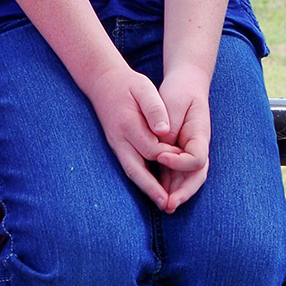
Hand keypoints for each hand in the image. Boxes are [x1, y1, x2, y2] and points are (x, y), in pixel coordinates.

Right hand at [88, 62, 199, 211]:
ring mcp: (115, 145)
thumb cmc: (128, 84)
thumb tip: (164, 131)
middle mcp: (119, 139)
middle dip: (151, 188)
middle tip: (167, 204)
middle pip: (136, 169)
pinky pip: (129, 167)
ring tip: (163, 203)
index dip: (168, 157)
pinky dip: (141, 180)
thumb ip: (154, 108)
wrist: (102, 81)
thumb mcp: (143, 88)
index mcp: (128, 124)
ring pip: (131, 171)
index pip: (151, 148)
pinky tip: (153, 189)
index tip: (183, 163)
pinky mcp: (116, 147)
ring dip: (146, 189)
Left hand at [156, 66, 212, 209]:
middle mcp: (198, 147)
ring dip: (176, 194)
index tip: (160, 156)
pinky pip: (174, 174)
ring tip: (164, 206)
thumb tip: (162, 145)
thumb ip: (170, 125)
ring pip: (186, 179)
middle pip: (196, 176)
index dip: (180, 162)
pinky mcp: (177, 154)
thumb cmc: (180, 92)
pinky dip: (168, 186)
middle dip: (184, 192)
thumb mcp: (174, 103)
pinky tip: (158, 196)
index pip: (197, 158)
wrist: (185, 86)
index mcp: (200, 135)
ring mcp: (189, 153)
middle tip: (169, 204)